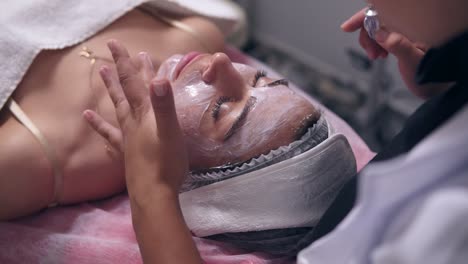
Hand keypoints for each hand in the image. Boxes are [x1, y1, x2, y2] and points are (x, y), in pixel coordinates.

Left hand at [83, 39, 188, 196]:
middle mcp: (133, 122)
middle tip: (113, 50)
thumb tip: (159, 78)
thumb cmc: (166, 163)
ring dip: (112, 89)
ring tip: (102, 72)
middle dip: (121, 69)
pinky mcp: (127, 152)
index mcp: (145, 115)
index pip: (135, 83)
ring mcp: (128, 137)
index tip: (118, 44)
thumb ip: (165, 105)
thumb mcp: (171, 131)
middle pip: (126, 90)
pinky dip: (99, 124)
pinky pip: (110, 134)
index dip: (128, 63)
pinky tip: (89, 117)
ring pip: (118, 107)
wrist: (153, 194)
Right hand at [341, 8, 450, 98]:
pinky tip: (380, 55)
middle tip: (371, 52)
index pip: (385, 13)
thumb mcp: (415, 62)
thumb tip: (381, 34)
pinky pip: (379, 37)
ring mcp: (402, 33)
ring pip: (376, 29)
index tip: (349, 27)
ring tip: (376, 56)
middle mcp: (408, 27)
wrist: (434, 89)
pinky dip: (374, 45)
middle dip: (367, 35)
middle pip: (377, 20)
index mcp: (415, 27)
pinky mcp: (399, 39)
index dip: (365, 17)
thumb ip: (400, 46)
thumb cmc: (431, 77)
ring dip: (369, 42)